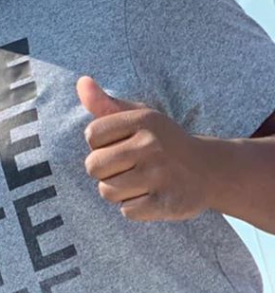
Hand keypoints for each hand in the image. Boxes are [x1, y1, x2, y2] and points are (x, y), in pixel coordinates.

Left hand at [77, 76, 208, 220]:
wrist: (210, 171)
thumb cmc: (161, 142)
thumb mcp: (138, 117)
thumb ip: (105, 103)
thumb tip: (82, 81)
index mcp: (143, 120)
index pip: (92, 135)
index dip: (100, 144)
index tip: (121, 143)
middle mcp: (152, 145)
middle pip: (93, 166)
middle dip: (105, 170)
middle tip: (128, 166)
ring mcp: (161, 175)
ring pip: (106, 190)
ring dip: (118, 190)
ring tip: (140, 181)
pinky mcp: (167, 203)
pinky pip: (126, 210)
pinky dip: (135, 207)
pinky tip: (152, 195)